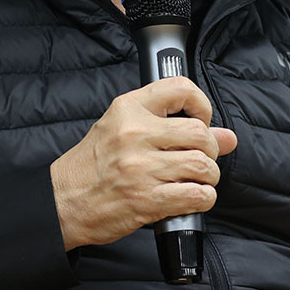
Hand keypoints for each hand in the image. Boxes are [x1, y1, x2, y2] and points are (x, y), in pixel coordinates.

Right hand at [50, 77, 236, 249]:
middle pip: (200, 132)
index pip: (180, 88)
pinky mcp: (146, 200)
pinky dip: (204, 198)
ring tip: (198, 179)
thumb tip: (227, 136)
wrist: (62, 201)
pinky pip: (196, 195)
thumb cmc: (91, 166)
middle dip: (210, 149)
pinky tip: (193, 197)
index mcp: (128, 109)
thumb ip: (171, 127)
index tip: (203, 118)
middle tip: (201, 157)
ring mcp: (140, 168)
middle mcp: (135, 134)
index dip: (202, 103)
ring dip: (209, 176)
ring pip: (203, 165)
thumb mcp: (121, 131)